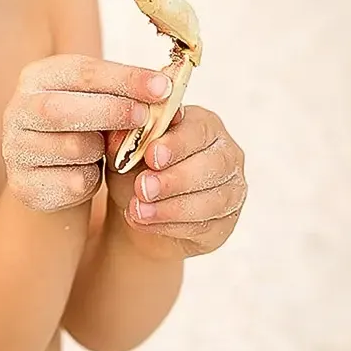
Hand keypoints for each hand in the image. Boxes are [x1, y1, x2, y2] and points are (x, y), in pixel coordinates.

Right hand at [2, 55, 173, 213]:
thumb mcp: (101, 101)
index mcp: (37, 77)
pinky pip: (71, 184)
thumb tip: (166, 90)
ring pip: (71, 148)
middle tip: (145, 116)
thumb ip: (126, 94)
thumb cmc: (86, 126)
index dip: (123, 78)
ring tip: (109, 151)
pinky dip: (92, 180)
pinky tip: (91, 175)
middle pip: (60, 109)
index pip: (81, 72)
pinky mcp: (22, 185)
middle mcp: (17, 110)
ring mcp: (15, 149)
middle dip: (110, 111)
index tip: (162, 86)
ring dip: (102, 151)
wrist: (55, 173)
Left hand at [105, 106, 245, 257]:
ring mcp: (231, 189)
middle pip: (213, 164)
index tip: (151, 156)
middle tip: (143, 187)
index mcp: (204, 124)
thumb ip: (124, 138)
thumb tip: (120, 134)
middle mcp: (225, 153)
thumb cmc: (136, 168)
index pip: (199, 129)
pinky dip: (171, 225)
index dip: (177, 143)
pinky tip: (145, 222)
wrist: (138, 208)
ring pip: (212, 199)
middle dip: (175, 178)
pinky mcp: (226, 222)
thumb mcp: (124, 150)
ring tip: (138, 210)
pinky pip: (206, 225)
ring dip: (171, 207)